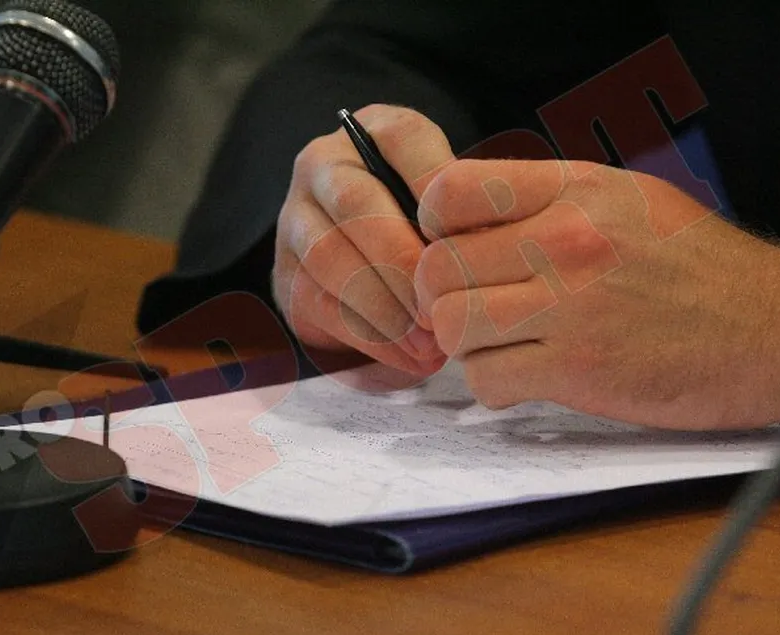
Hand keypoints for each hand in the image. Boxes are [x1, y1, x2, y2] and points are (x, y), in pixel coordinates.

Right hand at [271, 105, 450, 376]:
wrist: (363, 262)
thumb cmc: (422, 226)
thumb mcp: (448, 204)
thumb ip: (467, 213)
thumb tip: (493, 250)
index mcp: (372, 131)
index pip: (402, 139)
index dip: (439, 188)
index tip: (471, 240)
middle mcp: (323, 165)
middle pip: (356, 203)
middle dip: (404, 262)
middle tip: (443, 306)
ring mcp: (295, 219)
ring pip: (330, 257)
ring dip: (385, 307)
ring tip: (430, 343)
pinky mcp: (285, 274)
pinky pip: (319, 304)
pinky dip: (370, 336)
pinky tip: (410, 357)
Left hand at [415, 159, 779, 428]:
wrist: (774, 330)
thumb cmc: (696, 267)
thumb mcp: (625, 199)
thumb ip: (544, 202)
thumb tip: (463, 217)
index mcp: (576, 189)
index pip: (450, 191)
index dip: (431, 225)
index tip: (448, 247)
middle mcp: (568, 240)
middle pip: (435, 267)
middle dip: (439, 295)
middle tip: (468, 307)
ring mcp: (571, 306)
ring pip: (452, 325)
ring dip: (465, 343)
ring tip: (500, 343)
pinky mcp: (579, 369)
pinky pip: (487, 379)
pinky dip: (496, 385)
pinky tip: (528, 375)